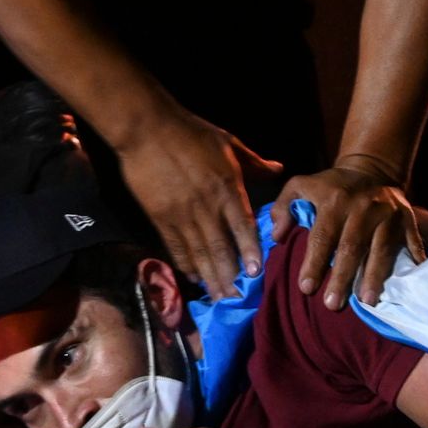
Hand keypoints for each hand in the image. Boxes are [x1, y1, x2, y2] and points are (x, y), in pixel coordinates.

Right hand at [116, 110, 279, 294]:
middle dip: (229, 275)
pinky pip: (175, 247)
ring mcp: (182, 214)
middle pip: (220, 248)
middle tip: (237, 298)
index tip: (257, 273)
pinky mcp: (161, 217)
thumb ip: (254, 162)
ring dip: (209, 278)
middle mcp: (206, 207)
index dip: (250, 251)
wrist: (147, 128)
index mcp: (226, 188)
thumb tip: (279, 169)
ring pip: (199, 253)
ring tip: (218, 297)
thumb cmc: (190, 132)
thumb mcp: (228, 142)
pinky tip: (193, 278)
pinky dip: (185, 264)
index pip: (242, 226)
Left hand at [279, 155, 427, 308]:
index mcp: (334, 200)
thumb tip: (278, 236)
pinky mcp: (407, 218)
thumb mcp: (301, 186)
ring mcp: (388, 213)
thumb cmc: (331, 187)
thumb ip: (283, 207)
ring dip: (374, 276)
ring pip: (382, 248)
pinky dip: (414, 258)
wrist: (370, 169)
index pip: (322, 235)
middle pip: (352, 246)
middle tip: (332, 305)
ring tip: (367, 301)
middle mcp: (362, 207)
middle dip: (342, 277)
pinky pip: (412, 241)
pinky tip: (412, 277)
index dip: (313, 262)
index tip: (306, 288)